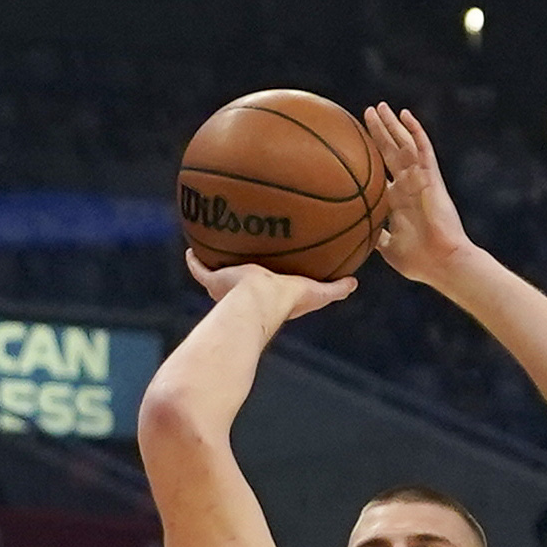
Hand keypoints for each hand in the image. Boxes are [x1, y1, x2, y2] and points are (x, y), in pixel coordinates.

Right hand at [182, 249, 354, 324]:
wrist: (259, 301)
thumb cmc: (287, 300)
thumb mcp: (316, 292)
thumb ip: (335, 289)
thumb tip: (355, 282)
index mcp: (270, 294)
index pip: (270, 287)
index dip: (272, 280)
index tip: (273, 270)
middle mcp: (247, 292)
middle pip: (243, 279)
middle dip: (243, 269)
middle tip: (245, 253)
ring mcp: (228, 287)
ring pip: (220, 273)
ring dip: (219, 262)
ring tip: (217, 244)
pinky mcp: (214, 280)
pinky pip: (200, 269)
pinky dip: (194, 260)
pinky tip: (191, 248)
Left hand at [363, 103, 474, 289]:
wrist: (441, 262)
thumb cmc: (418, 260)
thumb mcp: (387, 247)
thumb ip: (373, 235)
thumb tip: (355, 232)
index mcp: (397, 200)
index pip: (382, 171)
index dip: (370, 157)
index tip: (354, 143)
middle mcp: (408, 185)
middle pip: (391, 152)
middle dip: (378, 132)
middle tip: (366, 113)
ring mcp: (420, 179)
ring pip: (404, 144)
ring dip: (392, 125)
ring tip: (379, 107)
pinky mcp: (431, 177)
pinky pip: (422, 148)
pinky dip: (414, 130)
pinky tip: (405, 114)